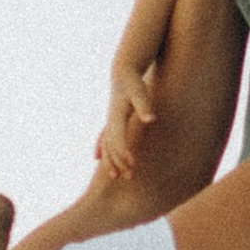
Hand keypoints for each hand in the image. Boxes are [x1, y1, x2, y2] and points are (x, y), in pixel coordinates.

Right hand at [99, 65, 158, 180]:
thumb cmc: (133, 81)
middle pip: (112, 146)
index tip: (133, 165)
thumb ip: (144, 106)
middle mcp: (111, 122)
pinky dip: (102, 150)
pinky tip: (98, 158)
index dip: (124, 152)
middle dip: (119, 162)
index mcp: (117, 116)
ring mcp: (110, 122)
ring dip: (111, 161)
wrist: (122, 71)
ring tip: (116, 176)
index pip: (118, 139)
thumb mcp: (139, 92)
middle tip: (129, 177)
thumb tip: (150, 119)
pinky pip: (104, 139)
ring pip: (107, 145)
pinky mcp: (112, 121)